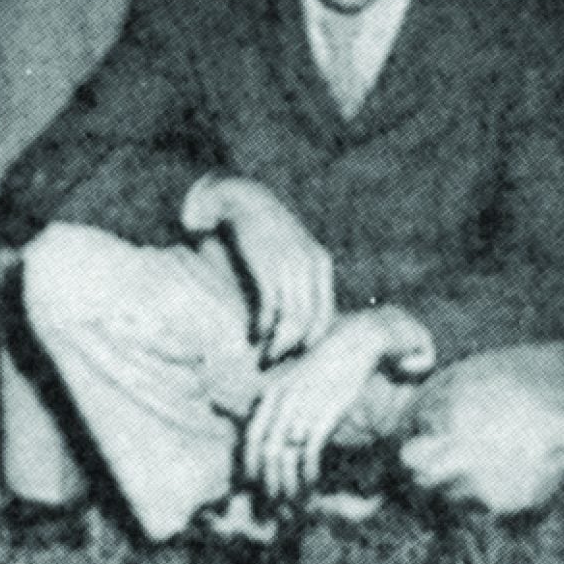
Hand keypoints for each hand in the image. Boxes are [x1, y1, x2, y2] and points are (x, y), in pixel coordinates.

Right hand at [195, 176, 333, 362]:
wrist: (238, 198)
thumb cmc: (261, 231)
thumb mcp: (290, 251)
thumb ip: (298, 280)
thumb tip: (296, 322)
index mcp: (320, 263)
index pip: (325, 316)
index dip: (311, 343)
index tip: (293, 359)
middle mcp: (310, 265)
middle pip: (311, 323)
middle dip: (294, 350)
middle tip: (276, 366)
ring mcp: (289, 265)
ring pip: (292, 320)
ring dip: (277, 345)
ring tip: (263, 359)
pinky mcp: (265, 266)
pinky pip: (270, 308)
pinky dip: (262, 328)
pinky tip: (253, 337)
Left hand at [241, 312, 391, 500]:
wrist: (355, 343)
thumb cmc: (326, 366)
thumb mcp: (295, 379)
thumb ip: (281, 404)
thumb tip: (275, 436)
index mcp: (271, 393)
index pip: (250, 437)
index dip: (250, 465)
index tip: (255, 485)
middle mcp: (282, 401)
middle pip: (266, 452)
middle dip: (268, 482)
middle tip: (274, 502)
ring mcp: (303, 407)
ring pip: (285, 455)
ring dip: (288, 482)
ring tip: (293, 499)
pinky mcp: (325, 413)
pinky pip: (309, 451)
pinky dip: (308, 472)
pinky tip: (312, 482)